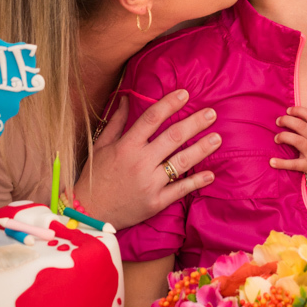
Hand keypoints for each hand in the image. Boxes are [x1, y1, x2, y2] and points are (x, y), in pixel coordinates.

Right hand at [74, 92, 219, 229]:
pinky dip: (196, 182)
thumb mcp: (101, 146)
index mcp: (126, 146)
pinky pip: (180, 190)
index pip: (151, 119)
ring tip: (217, 138)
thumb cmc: (95, 176)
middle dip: (194, 123)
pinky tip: (210, 174)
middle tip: (211, 113)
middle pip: (172, 137)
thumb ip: (117, 121)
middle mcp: (139, 162)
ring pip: (180, 162)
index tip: (185, 93)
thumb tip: (126, 97)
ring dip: (201, 149)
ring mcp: (149, 183)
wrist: (89, 213)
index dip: (169, 104)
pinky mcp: (155, 202)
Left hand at [270, 107, 306, 184]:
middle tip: (278, 121)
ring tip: (277, 138)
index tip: (288, 110)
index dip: (298, 111)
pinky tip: (272, 162)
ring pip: (295, 141)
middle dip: (286, 121)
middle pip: (299, 126)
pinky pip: (294, 164)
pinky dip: (282, 163)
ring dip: (283, 137)